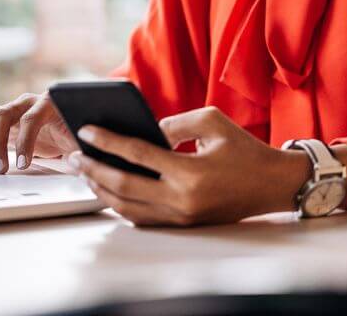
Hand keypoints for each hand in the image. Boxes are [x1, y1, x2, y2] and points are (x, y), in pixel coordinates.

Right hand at [0, 92, 77, 173]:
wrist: (73, 120)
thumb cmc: (77, 131)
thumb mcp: (82, 138)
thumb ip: (81, 146)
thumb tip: (80, 159)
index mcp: (49, 103)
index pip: (31, 118)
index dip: (25, 142)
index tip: (22, 166)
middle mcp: (27, 101)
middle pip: (3, 115)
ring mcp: (12, 108)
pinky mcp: (1, 118)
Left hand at [69, 105, 315, 226]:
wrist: (272, 184)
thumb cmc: (244, 149)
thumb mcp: (213, 121)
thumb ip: (174, 123)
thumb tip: (144, 132)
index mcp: (190, 172)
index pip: (137, 155)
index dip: (108, 142)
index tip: (87, 131)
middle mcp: (182, 199)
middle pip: (124, 186)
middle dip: (94, 169)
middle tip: (75, 156)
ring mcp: (182, 217)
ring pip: (127, 208)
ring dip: (102, 190)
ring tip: (86, 172)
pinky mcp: (184, 225)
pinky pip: (142, 218)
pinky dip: (120, 204)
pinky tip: (109, 190)